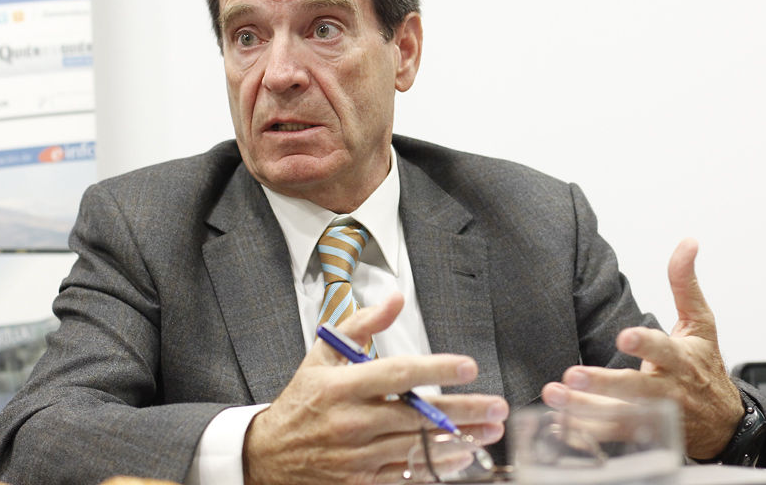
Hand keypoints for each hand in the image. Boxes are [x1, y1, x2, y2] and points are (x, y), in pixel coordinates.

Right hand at [243, 293, 508, 483]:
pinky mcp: (360, 482)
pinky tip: (462, 456)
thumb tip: (395, 299)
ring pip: (418, 448)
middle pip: (417, 415)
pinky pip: (406, 475)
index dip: (436, 370)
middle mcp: (351, 421)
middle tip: (497, 406)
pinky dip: (436, 467)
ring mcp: (356, 456)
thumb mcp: (322, 353)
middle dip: (463, 411)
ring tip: (490, 432)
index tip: (468, 367)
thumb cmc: (302, 400)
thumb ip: (362, 324)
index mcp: (342, 385)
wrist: (269, 454)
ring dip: (460, 441)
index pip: (397, 374)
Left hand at [541, 238, 743, 458]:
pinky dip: (585, 435)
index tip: (624, 337)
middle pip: (636, 389)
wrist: (725, 424)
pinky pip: (612, 439)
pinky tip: (557, 426)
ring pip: (619, 417)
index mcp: (681, 360)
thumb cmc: (705, 367)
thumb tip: (687, 243)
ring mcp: (655, 417)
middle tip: (573, 375)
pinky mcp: (643, 436)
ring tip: (554, 397)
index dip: (644, 344)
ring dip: (584, 410)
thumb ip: (685, 284)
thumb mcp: (701, 324)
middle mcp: (667, 390)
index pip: (663, 349)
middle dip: (604, 384)